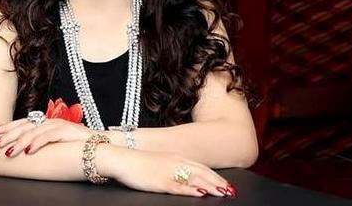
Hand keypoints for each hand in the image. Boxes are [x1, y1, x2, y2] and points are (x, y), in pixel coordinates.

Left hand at [0, 118, 92, 156]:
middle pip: (24, 126)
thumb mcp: (56, 143)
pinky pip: (48, 137)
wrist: (101, 145)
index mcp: (46, 122)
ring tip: (8, 152)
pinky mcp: (67, 132)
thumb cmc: (77, 146)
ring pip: (34, 132)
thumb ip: (42, 142)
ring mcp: (58, 125)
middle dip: (8, 135)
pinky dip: (37, 144)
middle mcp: (50, 121)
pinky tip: (28, 151)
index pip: (23, 122)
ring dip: (19, 142)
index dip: (8, 127)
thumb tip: (25, 149)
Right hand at [108, 149, 235, 196]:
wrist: (121, 158)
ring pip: (194, 179)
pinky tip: (200, 194)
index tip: (227, 184)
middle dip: (218, 182)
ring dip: (210, 186)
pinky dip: (191, 190)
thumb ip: (173, 168)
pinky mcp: (160, 181)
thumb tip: (185, 178)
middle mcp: (175, 163)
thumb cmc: (138, 162)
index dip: (215, 176)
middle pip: (201, 173)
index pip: (201, 168)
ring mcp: (168, 172)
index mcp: (175, 158)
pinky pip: (179, 187)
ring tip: (222, 193)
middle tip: (231, 191)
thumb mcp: (159, 162)